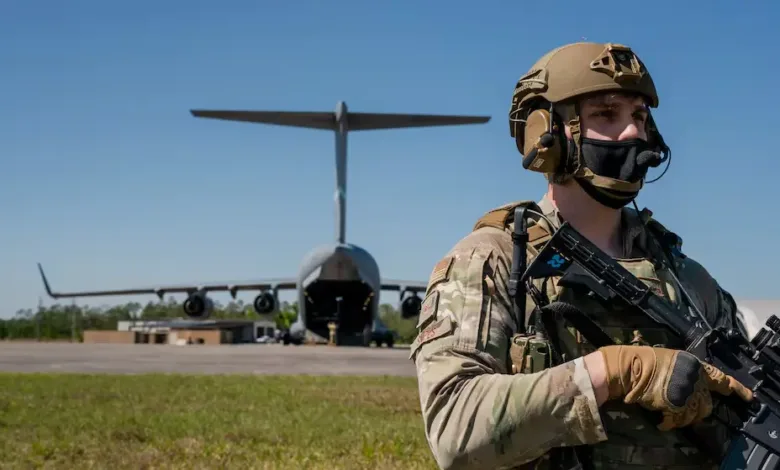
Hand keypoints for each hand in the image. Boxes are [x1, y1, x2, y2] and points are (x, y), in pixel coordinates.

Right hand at [598, 345, 752, 430]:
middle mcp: (694, 379)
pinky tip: (661, 422)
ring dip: (680, 418)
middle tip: (680, 410)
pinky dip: (669, 424)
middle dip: (695, 410)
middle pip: (706, 403)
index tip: (748, 397)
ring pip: (693, 415)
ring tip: (667, 415)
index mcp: (695, 365)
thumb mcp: (672, 361)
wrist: (628, 368)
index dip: (736, 389)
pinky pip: (677, 421)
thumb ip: (687, 374)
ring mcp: (686, 392)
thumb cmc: (644, 362)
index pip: (720, 379)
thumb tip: (694, 389)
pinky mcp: (675, 404)